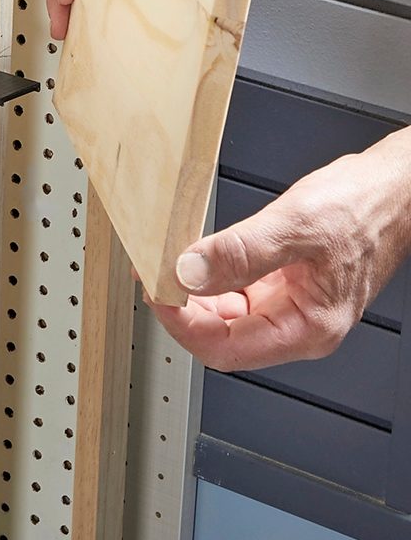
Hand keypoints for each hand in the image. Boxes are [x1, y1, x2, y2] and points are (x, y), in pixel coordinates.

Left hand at [145, 129, 410, 370]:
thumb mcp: (295, 224)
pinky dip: (209, 278)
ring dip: (191, 293)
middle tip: (152, 273)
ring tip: (165, 264)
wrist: (393, 190)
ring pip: (224, 315)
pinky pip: (234, 292)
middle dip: (181, 309)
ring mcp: (289, 306)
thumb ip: (240, 251)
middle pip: (220, 337)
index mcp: (307, 327)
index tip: (155, 292)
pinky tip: (193, 258)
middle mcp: (297, 325)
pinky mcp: (282, 285)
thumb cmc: (362, 208)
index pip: (225, 349)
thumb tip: (189, 271)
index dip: (181, 325)